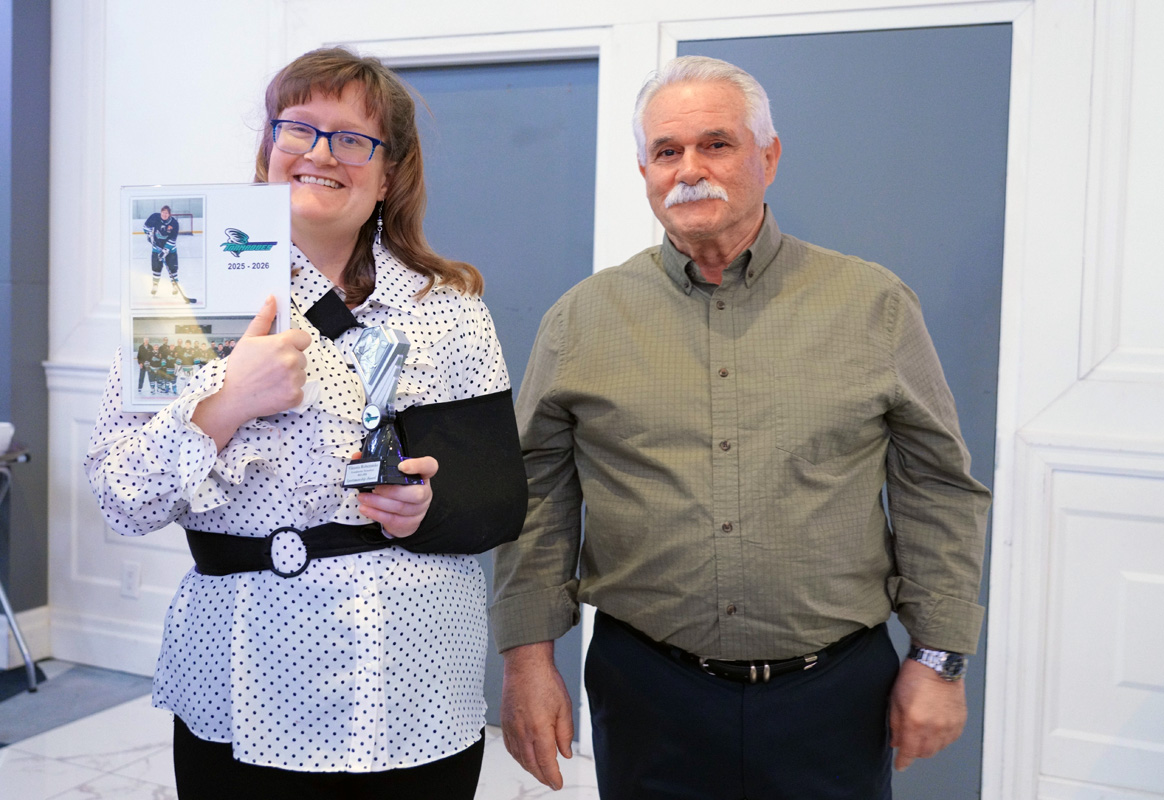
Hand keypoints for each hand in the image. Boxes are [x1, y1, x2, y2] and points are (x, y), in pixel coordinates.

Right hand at [220, 295, 310, 418]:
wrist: (230, 397)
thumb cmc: (237, 369)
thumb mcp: (248, 339)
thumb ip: (264, 319)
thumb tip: (272, 301)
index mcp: (282, 343)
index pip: (304, 338)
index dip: (294, 343)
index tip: (283, 349)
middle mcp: (291, 360)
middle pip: (301, 357)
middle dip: (289, 360)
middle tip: (270, 367)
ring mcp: (294, 379)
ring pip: (301, 374)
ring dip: (290, 377)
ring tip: (270, 379)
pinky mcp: (294, 396)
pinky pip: (299, 391)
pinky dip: (289, 393)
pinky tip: (274, 391)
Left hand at [356, 456, 437, 536]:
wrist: (405, 513)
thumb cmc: (398, 488)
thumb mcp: (392, 475)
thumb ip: (376, 464)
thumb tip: (357, 457)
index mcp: (422, 474)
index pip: (429, 466)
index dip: (418, 465)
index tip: (401, 466)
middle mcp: (424, 491)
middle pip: (416, 493)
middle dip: (392, 491)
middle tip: (374, 488)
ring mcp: (420, 509)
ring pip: (402, 507)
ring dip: (379, 503)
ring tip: (363, 498)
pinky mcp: (411, 522)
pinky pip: (394, 519)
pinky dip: (377, 514)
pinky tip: (366, 509)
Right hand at [501, 642, 573, 789]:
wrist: (525, 664)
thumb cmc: (545, 681)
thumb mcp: (564, 707)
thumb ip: (565, 734)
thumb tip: (565, 753)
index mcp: (539, 729)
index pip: (546, 762)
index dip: (552, 776)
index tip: (558, 784)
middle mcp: (522, 731)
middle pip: (531, 764)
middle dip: (542, 776)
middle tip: (551, 781)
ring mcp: (511, 727)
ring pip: (519, 757)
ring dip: (530, 768)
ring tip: (540, 772)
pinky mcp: (504, 721)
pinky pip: (510, 746)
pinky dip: (518, 756)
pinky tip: (524, 757)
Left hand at [889, 657, 967, 770]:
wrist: (937, 664)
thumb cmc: (914, 677)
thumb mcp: (896, 700)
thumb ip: (895, 725)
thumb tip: (896, 742)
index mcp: (915, 722)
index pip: (909, 752)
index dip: (903, 761)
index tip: (900, 765)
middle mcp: (935, 727)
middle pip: (925, 753)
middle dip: (914, 752)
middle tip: (908, 743)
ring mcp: (949, 725)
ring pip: (938, 748)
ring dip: (928, 746)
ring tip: (922, 733)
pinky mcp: (960, 721)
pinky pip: (950, 739)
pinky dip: (942, 739)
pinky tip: (935, 729)